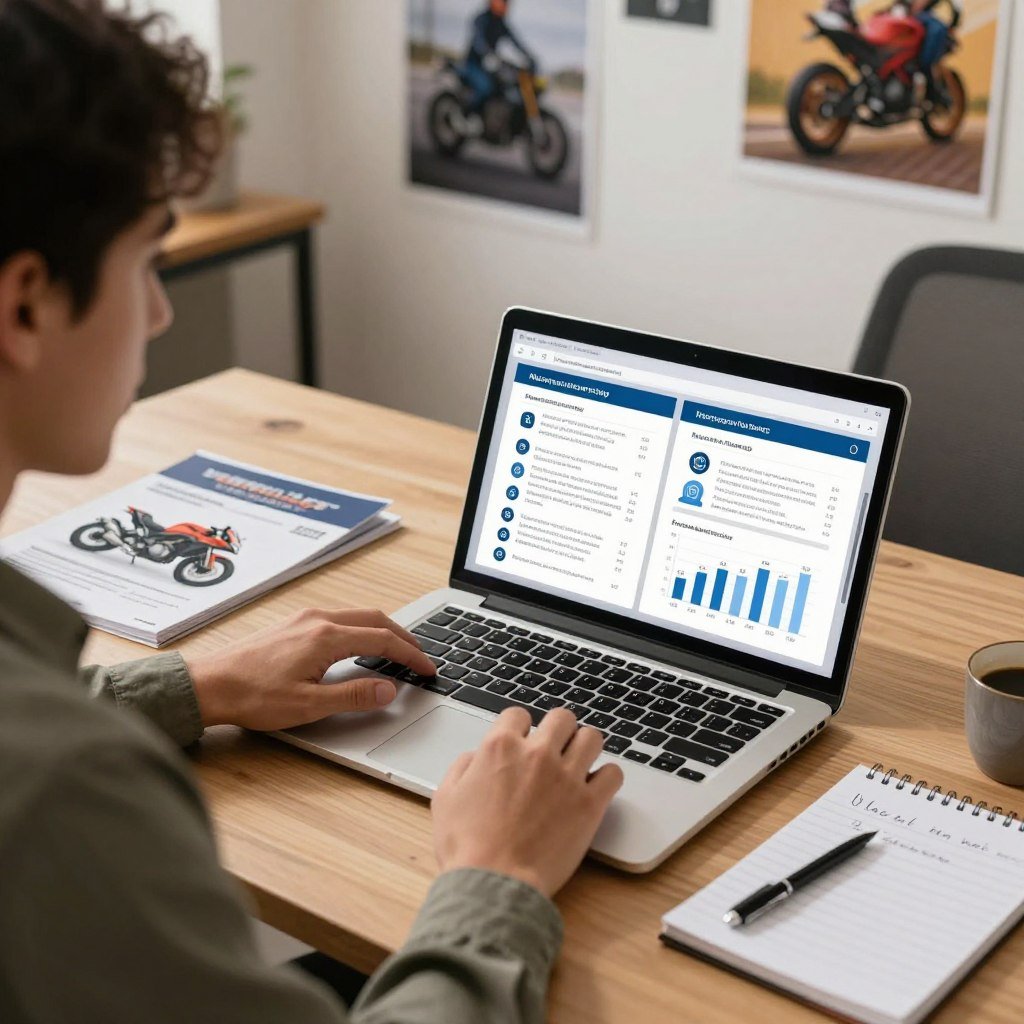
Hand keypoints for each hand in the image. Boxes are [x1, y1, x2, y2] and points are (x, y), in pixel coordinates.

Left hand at [186, 608, 435, 730]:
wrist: (208, 685)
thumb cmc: (252, 696)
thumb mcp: (309, 705)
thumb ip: (354, 695)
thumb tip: (389, 689)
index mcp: (327, 637)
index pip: (384, 641)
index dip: (411, 655)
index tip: (428, 669)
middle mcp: (318, 620)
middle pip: (376, 619)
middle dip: (403, 636)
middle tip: (420, 656)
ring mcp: (304, 618)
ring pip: (357, 615)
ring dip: (382, 630)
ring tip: (396, 651)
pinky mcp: (292, 624)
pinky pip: (339, 618)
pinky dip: (361, 629)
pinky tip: (359, 646)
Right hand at [431, 708, 623, 897]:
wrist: (494, 883)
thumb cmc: (467, 848)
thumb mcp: (445, 799)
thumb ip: (461, 768)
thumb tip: (474, 758)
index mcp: (500, 747)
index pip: (519, 714)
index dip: (520, 728)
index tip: (522, 742)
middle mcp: (537, 754)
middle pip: (562, 718)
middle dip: (558, 731)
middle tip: (554, 750)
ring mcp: (566, 777)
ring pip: (592, 737)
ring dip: (585, 748)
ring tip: (578, 764)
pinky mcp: (589, 804)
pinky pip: (613, 773)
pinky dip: (606, 778)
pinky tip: (595, 789)